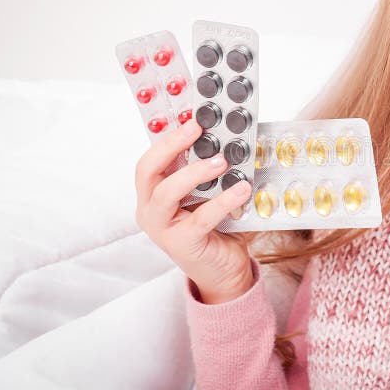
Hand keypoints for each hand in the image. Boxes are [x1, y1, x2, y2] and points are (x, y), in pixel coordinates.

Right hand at [134, 119, 254, 303]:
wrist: (225, 270)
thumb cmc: (216, 228)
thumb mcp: (208, 194)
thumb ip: (208, 171)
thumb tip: (226, 137)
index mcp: (153, 194)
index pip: (150, 159)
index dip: (168, 137)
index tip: (192, 118)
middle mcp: (149, 210)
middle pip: (147, 171)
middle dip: (172, 145)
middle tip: (198, 129)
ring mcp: (162, 229)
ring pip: (167, 193)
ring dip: (194, 173)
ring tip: (222, 161)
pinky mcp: (181, 244)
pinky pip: (200, 218)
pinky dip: (222, 201)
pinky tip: (242, 189)